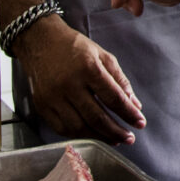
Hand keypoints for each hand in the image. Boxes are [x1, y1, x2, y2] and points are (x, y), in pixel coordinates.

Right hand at [16, 17, 145, 143]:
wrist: (39, 41)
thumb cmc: (74, 47)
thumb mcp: (102, 55)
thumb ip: (120, 80)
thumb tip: (135, 105)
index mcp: (88, 68)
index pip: (113, 98)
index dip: (129, 113)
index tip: (140, 123)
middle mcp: (69, 84)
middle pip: (96, 117)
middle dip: (116, 131)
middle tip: (129, 139)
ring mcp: (52, 97)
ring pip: (79, 127)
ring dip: (99, 137)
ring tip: (114, 139)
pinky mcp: (41, 105)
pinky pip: (61, 128)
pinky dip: (79, 135)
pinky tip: (92, 135)